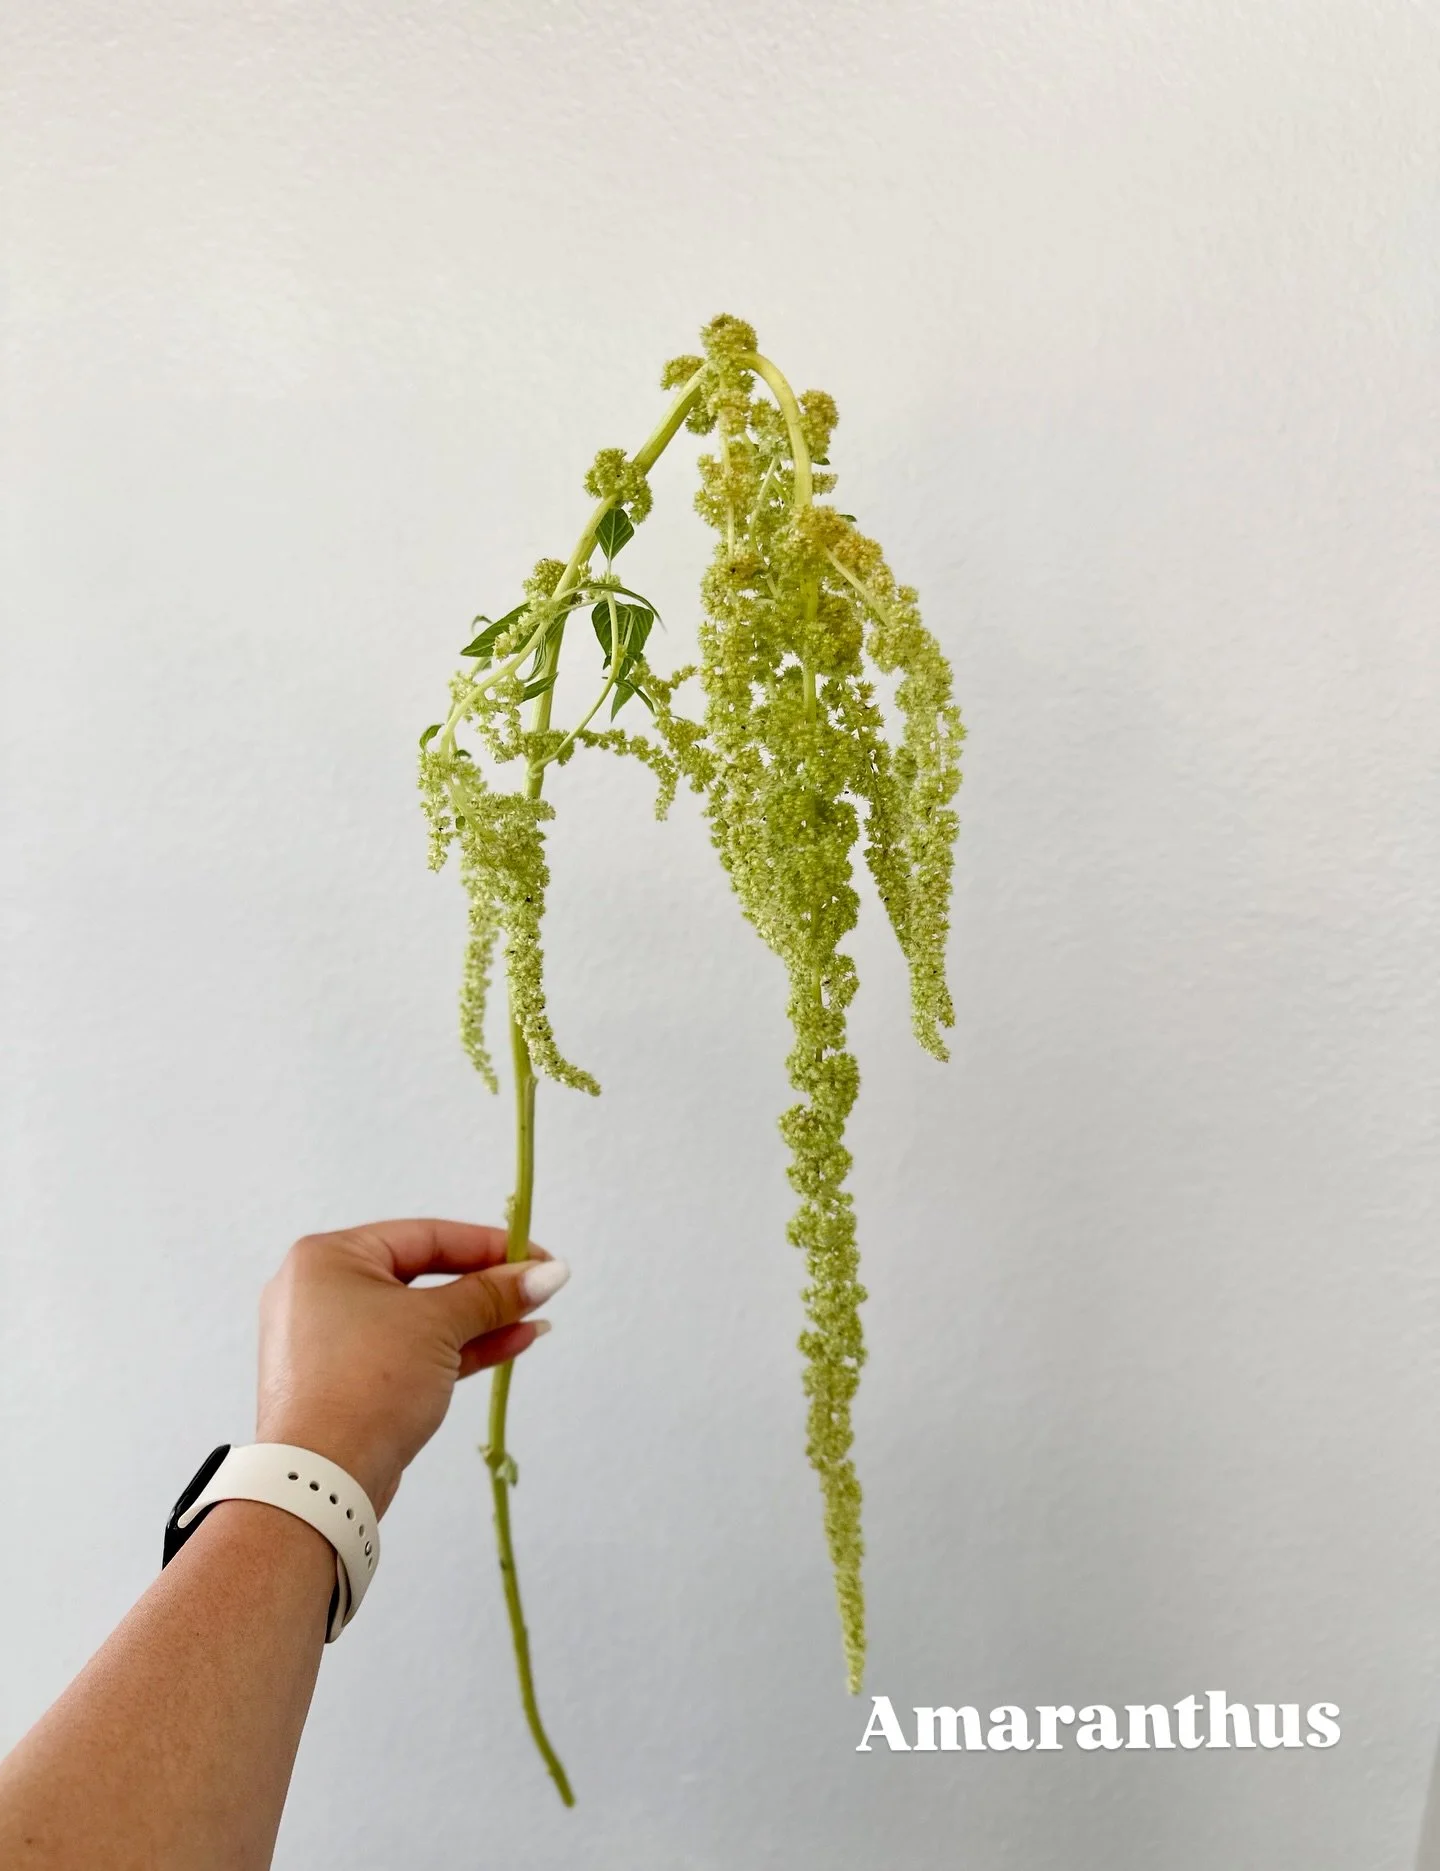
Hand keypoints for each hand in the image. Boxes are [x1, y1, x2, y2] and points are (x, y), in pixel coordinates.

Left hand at [255, 1219, 568, 1515]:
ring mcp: (334, 1342)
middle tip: (538, 1287)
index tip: (538, 1256)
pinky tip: (511, 1343)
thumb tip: (549, 1273)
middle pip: (424, 1276)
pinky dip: (457, 1349)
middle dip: (487, 1286)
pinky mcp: (349, 1384)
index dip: (489, 1245)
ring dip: (480, 1320)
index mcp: (328, 1258)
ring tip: (535, 1318)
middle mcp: (323, 1293)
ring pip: (421, 1320)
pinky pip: (412, 1353)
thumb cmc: (364, 1385)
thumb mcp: (437, 1325)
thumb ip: (494, 1295)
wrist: (320, 1483)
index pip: (425, 1236)